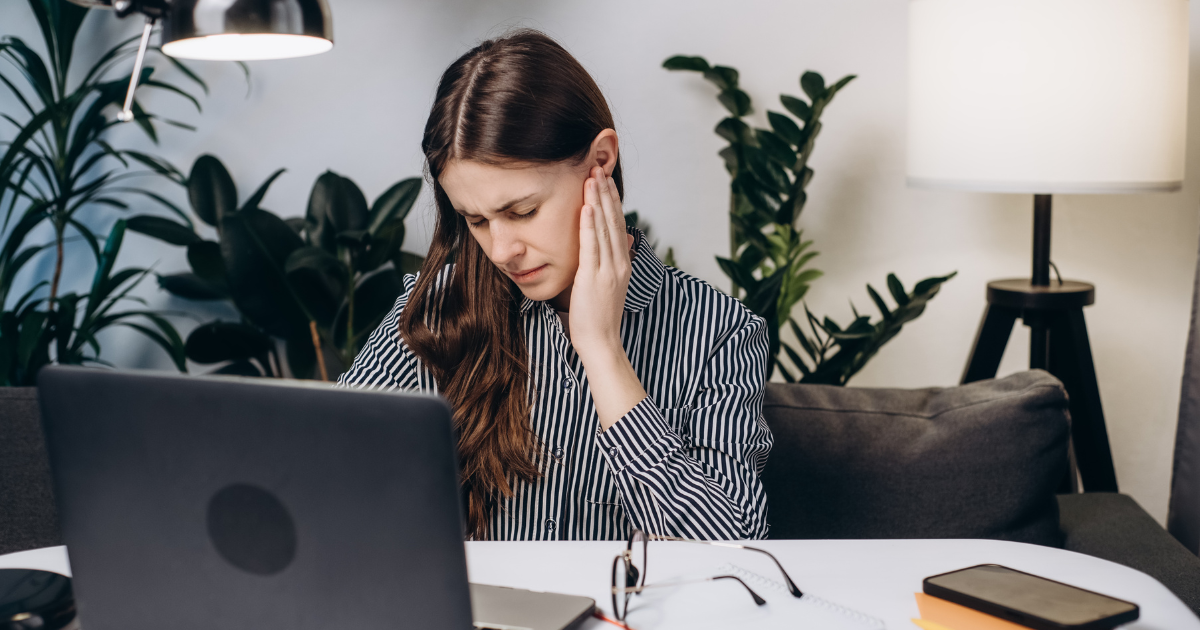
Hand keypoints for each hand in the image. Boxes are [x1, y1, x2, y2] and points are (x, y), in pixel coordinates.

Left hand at [569, 166, 631, 355]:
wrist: (602, 342)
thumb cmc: (599, 317)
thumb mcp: (611, 284)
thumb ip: (614, 260)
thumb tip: (621, 240)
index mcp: (622, 263)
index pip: (617, 224)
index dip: (611, 200)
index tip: (603, 179)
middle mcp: (619, 262)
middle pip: (613, 220)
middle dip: (606, 192)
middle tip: (598, 167)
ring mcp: (608, 269)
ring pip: (604, 228)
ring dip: (598, 200)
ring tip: (592, 177)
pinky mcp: (594, 277)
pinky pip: (592, 245)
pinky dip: (590, 224)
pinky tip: (587, 206)